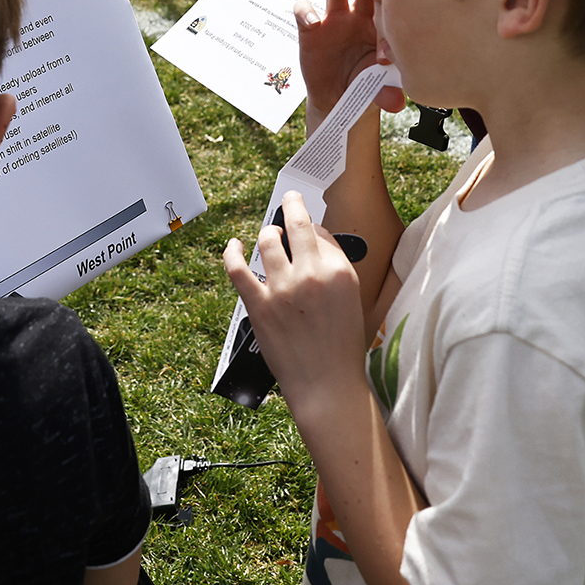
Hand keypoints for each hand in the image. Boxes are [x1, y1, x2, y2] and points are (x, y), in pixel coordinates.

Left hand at [223, 191, 372, 417]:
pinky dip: (232, 252)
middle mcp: (311, 274)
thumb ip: (335, 268)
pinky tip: (234, 245)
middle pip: (297, 225)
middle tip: (290, 200)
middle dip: (292, 205)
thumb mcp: (353, 299)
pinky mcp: (258, 306)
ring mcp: (282, 289)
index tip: (309, 228)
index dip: (313, 229)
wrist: (326, 385)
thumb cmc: (342, 347)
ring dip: (268, 234)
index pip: (322, 233)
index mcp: (339, 272)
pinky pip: (237, 268)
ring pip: (267, 241)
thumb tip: (315, 242)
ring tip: (270, 236)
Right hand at [295, 0, 403, 124]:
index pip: (389, 0)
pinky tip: (313, 22)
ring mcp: (334, 19)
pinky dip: (306, 11)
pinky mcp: (311, 29)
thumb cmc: (367, 86)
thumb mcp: (379, 91)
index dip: (393, 0)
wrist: (340, 99)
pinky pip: (304, 11)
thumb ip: (387, 93)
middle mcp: (359, 15)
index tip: (397, 11)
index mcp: (382, 23)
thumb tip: (396, 103)